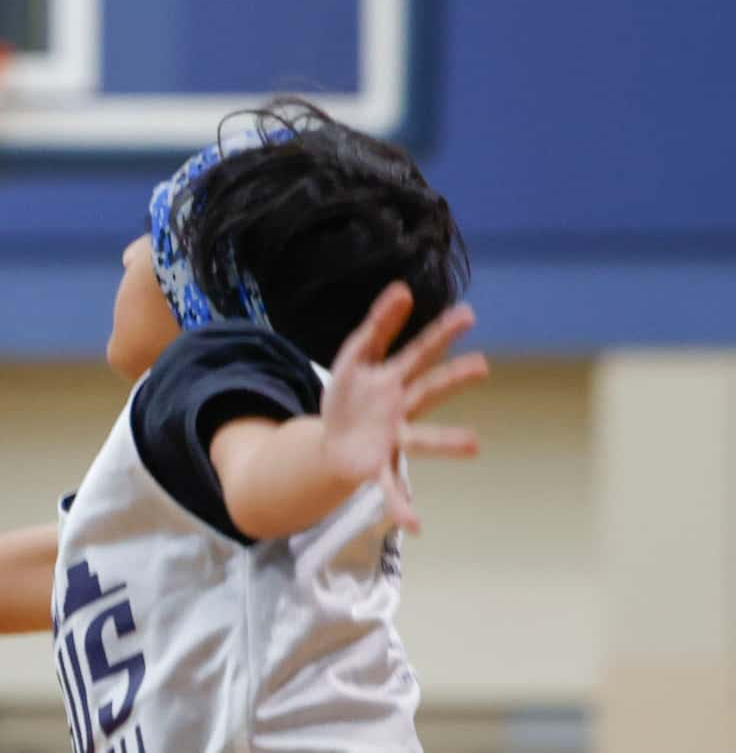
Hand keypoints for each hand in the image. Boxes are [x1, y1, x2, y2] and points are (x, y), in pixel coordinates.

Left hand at [318, 282, 488, 531]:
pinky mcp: (377, 466)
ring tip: (474, 443)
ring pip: (421, 439)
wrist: (331, 443)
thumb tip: (402, 288)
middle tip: (481, 365)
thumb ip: (379, 324)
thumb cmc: (351, 397)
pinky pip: (392, 487)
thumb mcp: (357, 356)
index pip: (420, 352)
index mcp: (394, 380)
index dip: (441, 333)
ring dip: (446, 442)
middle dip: (452, 378)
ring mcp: (393, 439)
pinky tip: (415, 524)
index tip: (468, 314)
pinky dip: (402, 504)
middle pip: (429, 391)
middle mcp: (401, 409)